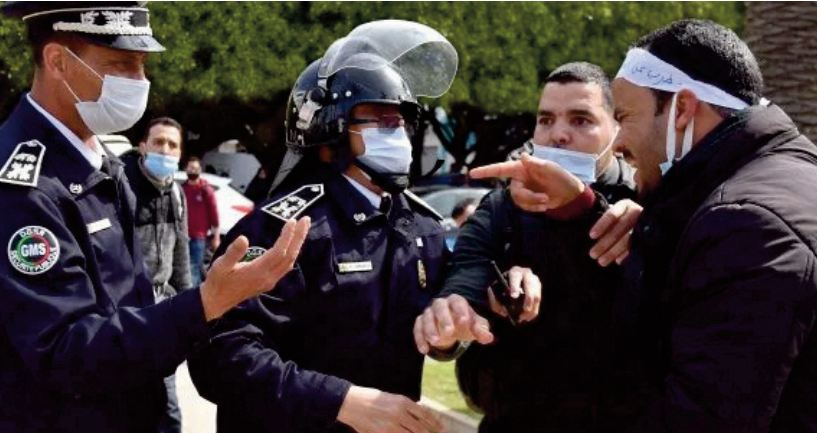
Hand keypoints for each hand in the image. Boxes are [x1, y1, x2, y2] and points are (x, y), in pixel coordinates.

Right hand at [199, 217, 309, 320]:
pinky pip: (286, 266)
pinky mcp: (269, 282)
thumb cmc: (217, 281)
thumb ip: (232, 253)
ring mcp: (270, 281)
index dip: (287, 236)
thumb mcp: (220, 265)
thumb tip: (243, 238)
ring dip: (298, 244)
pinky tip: (293, 244)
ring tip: (303, 227)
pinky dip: (292, 253)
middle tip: (306, 219)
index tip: (291, 221)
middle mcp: (268, 278)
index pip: (279, 252)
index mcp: (257, 272)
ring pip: (290, 261)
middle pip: (290, 256)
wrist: (216, 302)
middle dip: (299, 237)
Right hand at [337, 386, 442, 432]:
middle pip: (420, 428)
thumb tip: (420, 415)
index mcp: (402, 401)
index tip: (441, 428)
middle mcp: (399, 413)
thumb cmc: (371, 398)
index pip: (424, 414)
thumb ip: (405, 407)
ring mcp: (391, 425)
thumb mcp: (391, 398)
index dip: (434, 422)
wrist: (351, 403)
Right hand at [414, 294, 493, 354]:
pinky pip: (417, 329)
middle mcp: (440, 304)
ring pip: (426, 317)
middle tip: (449, 332)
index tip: (465, 321)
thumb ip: (481, 330)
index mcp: (456, 301)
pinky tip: (424, 350)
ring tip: (436, 342)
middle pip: (439, 307)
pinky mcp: (420, 323)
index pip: (458, 302)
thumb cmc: (465, 323)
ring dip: (430, 329)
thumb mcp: (475, 326)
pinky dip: (419, 339)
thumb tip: (489, 337)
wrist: (451, 324)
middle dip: (444, 319)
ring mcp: (429, 313)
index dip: (461, 310)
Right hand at [469, 153, 584, 210]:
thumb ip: (537, 164)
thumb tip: (523, 156)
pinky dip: (535, 208)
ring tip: (547, 201)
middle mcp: (520, 179)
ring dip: (533, 203)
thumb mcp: (552, 169)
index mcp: (522, 168)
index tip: (472, 174)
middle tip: (544, 199)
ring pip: (518, 201)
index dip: (486, 171)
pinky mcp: (527, 202)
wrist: (571, 195)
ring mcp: (523, 191)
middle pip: (514, 192)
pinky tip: (546, 205)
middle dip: (529, 198)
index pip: (501, 169)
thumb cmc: (562, 178)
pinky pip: (524, 207)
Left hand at [487, 266, 541, 322]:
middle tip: (523, 311)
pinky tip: (527, 318)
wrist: (507, 289)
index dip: (515, 286)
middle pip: (530, 285)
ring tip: (523, 318)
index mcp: (514, 272)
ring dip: (531, 309)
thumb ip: (495, 300)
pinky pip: (538, 302)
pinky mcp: (538, 290)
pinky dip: (533, 311)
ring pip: (536, 295)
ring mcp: (535, 281)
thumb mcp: (493, 294)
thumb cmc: (499, 291)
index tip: (513, 296)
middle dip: (527, 299)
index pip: (515, 276)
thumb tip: (504, 311)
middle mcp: (526, 274)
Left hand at [588, 199, 641, 265]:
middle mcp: (636, 212)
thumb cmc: (618, 219)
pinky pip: (636, 246)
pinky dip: (625, 254)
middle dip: (605, 243)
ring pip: (628, 239)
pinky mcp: (648, 236)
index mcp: (624, 205)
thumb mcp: (611, 215)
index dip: (601, 225)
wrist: (639, 222)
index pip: (612, 214)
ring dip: (613, 251)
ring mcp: (643, 224)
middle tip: (592, 254)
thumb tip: (587, 232)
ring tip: (601, 261)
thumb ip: (601, 219)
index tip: (591, 236)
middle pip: (619, 228)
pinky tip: (617, 261)